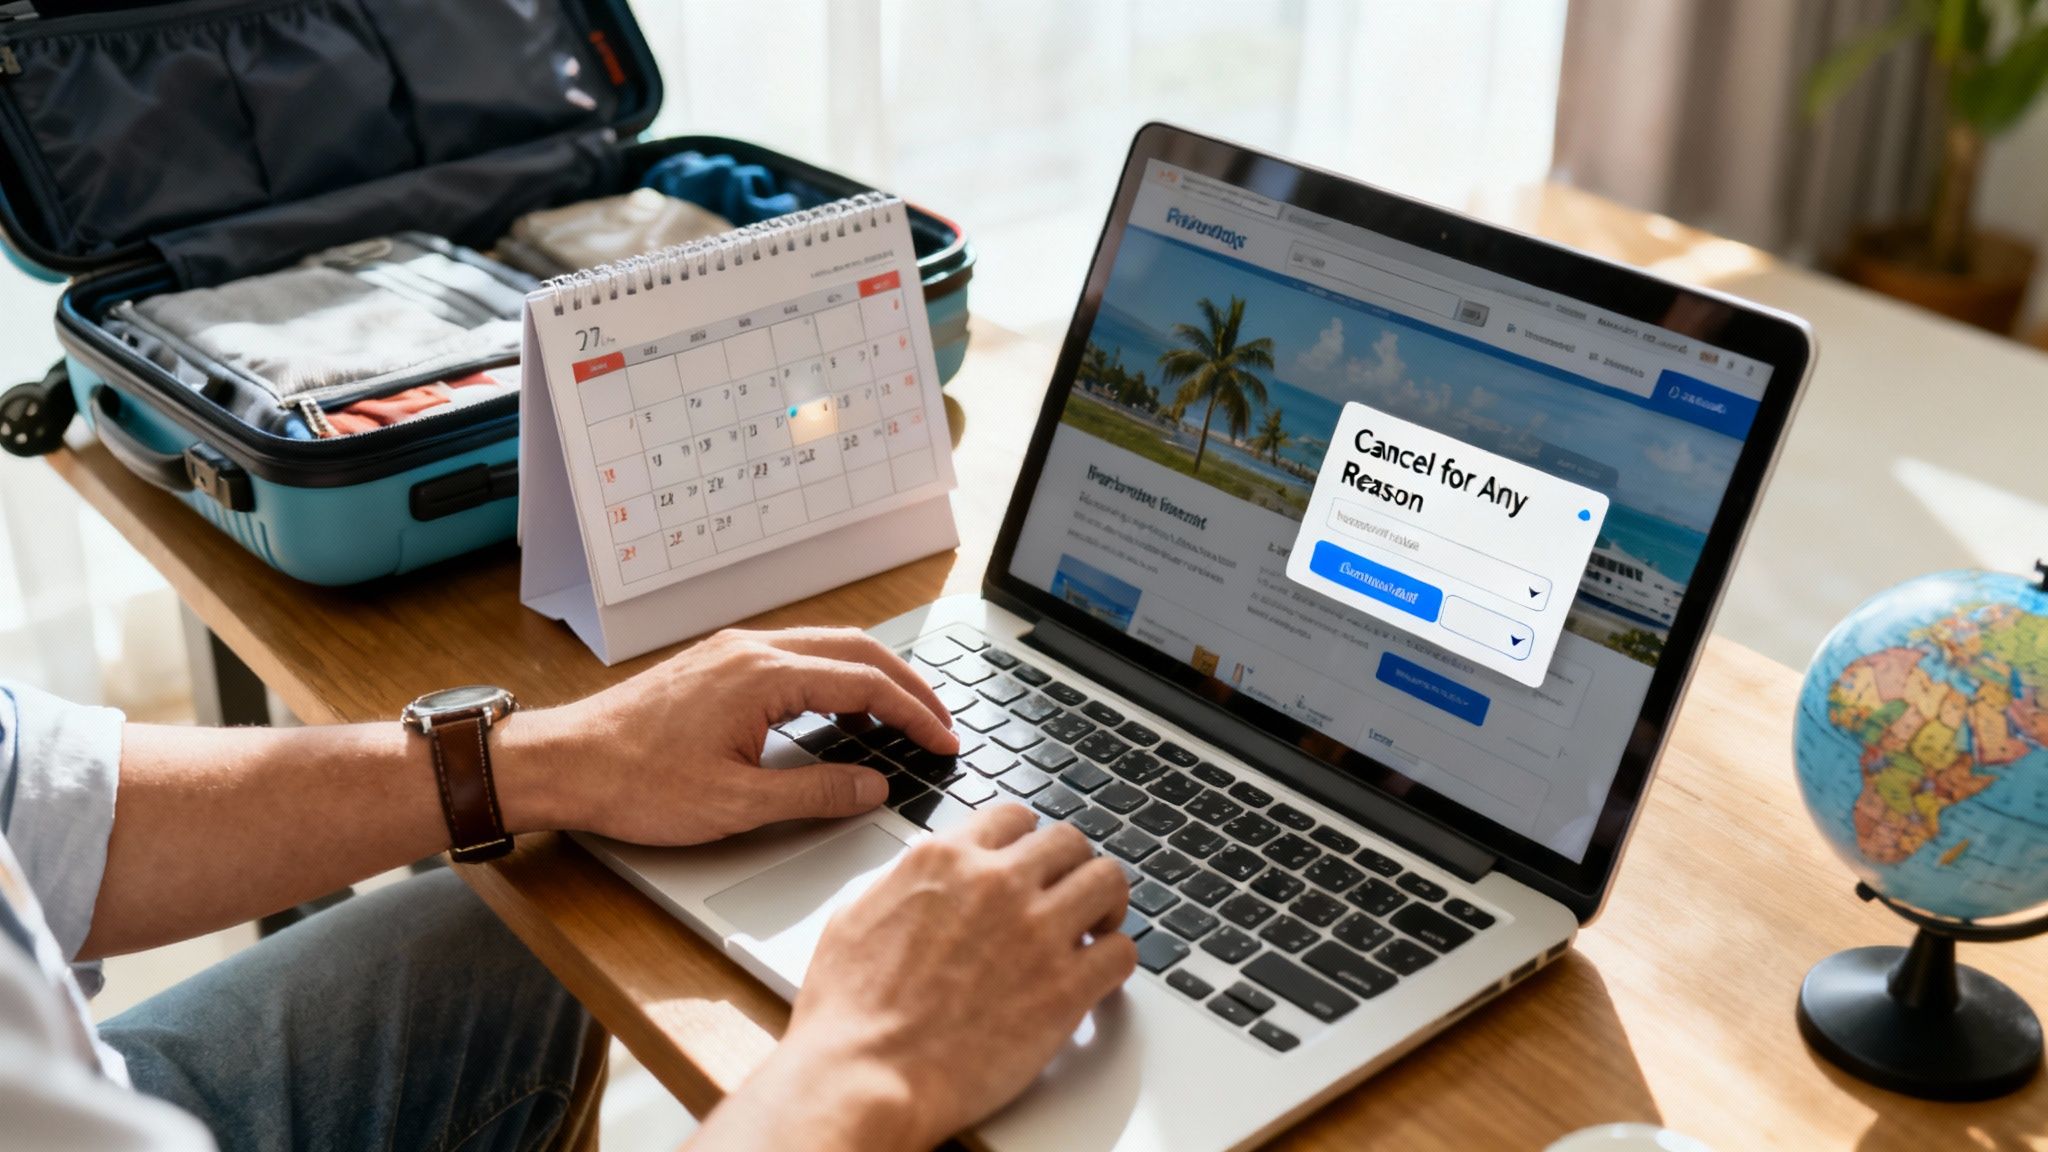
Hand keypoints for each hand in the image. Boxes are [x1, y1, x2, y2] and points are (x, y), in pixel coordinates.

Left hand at [499, 627, 957, 843]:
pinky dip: (837, 677)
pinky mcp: (718, 665)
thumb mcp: (736, 805)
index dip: (915, 713)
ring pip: (827, 647)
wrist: (563, 763)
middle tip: (942, 723)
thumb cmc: (634, 784)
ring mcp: (733, 652)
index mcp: (763, 676)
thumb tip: (874, 787)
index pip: (865, 684)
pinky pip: (797, 656)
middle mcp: (752, 650)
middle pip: (856, 651)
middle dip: (908, 685)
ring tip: (905, 715)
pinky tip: (844, 708)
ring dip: (873, 677)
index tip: (945, 741)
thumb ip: (816, 792)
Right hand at [747, 804, 1138, 1150]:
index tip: (1032, 861)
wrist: (866, 1077)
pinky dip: (1115, 959)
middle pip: (1070, 841)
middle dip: (1071, 866)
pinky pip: (1123, 952)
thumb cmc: (850, 1013)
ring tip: (1096, 926)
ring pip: (1109, 882)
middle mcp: (996, 883)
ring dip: (1105, 903)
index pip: (1013, 817)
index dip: (1028, 840)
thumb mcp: (856, 916)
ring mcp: (1036, 932)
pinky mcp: (1066, 988)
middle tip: (1068, 893)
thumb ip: (901, 884)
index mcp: (944, 860)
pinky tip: (1098, 974)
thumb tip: (920, 879)